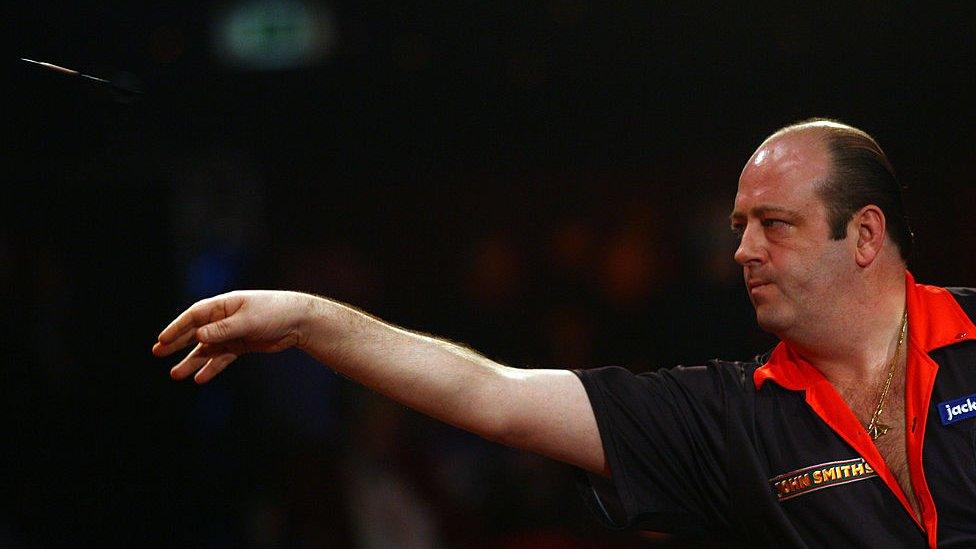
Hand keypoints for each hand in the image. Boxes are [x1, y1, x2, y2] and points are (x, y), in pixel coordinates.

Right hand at [153, 290, 312, 383]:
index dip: (177, 328)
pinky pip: (221, 357)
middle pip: (195, 331)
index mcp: (224, 305)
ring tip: (176, 374)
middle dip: (177, 343)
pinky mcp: (241, 344)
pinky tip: (200, 378)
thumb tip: (198, 336)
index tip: (162, 340)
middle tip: (157, 353)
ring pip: (207, 348)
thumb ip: (223, 329)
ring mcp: (232, 332)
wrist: (298, 321)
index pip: (194, 316)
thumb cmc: (274, 312)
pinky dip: (212, 367)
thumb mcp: (247, 321)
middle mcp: (224, 318)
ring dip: (192, 360)